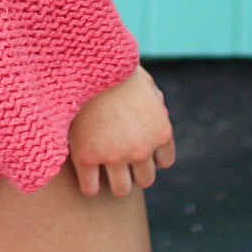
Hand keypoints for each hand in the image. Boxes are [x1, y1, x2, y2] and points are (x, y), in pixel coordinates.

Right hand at [67, 66, 174, 199]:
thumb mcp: (145, 80)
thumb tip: (159, 111)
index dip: (151, 155)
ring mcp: (114, 156)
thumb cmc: (115, 66)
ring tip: (104, 172)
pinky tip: (86, 178)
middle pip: (145, 179)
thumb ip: (155, 98)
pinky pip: (91, 188)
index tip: (138, 148)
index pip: (165, 161)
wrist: (87, 61)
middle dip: (135, 171)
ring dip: (116, 182)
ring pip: (121, 189)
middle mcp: (141, 149)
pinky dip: (90, 187)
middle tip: (120, 159)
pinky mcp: (86, 157)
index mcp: (160, 131)